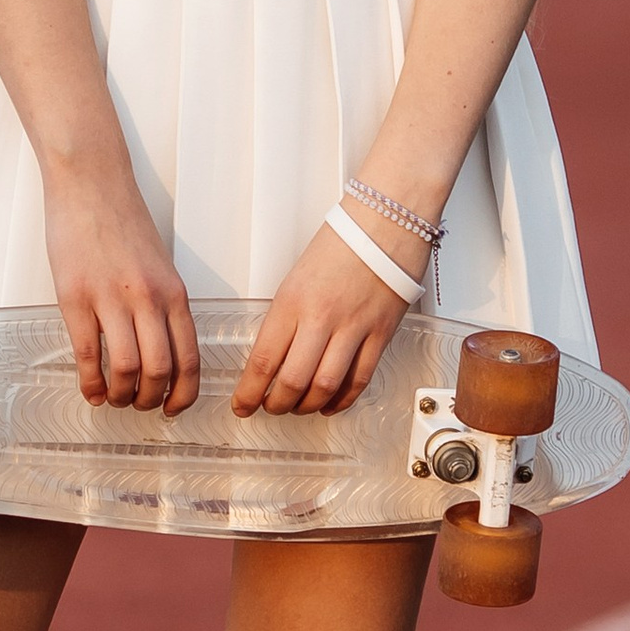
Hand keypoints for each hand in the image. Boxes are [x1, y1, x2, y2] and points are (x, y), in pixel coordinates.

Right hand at [43, 168, 200, 412]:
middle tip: (138, 406)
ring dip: (120, 395)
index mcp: (173, 292)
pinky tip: (90, 389)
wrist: (90, 183)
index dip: (183, 395)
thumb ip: (164, 305)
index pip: (189, 359)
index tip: (173, 409)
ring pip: (125, 368)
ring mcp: (110, 298)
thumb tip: (162, 350)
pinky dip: (90, 382)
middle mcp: (148, 298)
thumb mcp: (159, 265)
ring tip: (113, 398)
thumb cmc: (122, 221)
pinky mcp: (75, 297)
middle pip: (158, 371)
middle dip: (149, 400)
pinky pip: (87, 353)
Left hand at [231, 220, 413, 417]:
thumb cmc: (342, 243)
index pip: (264, 359)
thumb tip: (273, 355)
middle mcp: (321, 317)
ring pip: (325, 386)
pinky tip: (331, 403)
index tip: (242, 405)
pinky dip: (342, 399)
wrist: (386, 222)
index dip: (250, 392)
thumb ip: (287, 317)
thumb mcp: (297, 278)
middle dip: (276, 404)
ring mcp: (353, 328)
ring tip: (298, 407)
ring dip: (307, 406)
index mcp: (292, 300)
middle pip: (292, 380)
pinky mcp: (380, 334)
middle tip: (270, 407)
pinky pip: (359, 379)